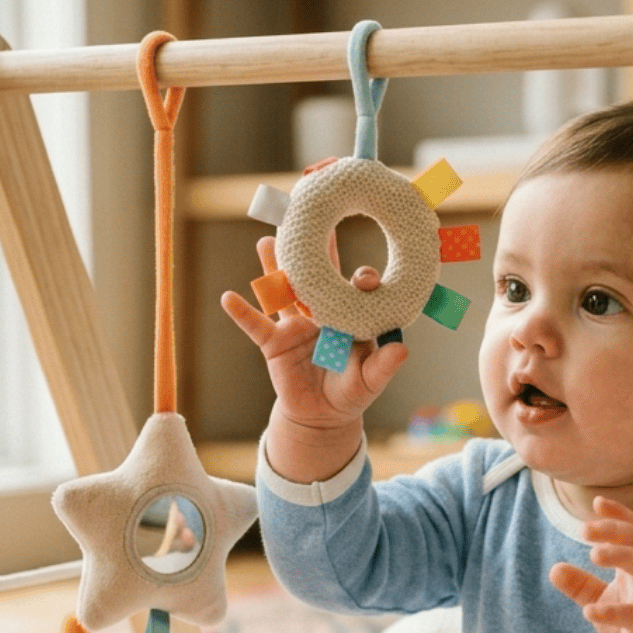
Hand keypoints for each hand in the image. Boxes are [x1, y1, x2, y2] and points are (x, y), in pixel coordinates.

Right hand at [219, 236, 402, 435]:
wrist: (322, 417)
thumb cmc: (351, 392)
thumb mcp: (371, 380)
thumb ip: (385, 365)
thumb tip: (403, 349)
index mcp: (349, 314)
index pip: (356, 287)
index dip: (362, 278)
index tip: (364, 277)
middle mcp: (322, 311)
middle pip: (318, 275)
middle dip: (316, 247)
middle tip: (310, 215)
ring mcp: (295, 324)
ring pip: (285, 290)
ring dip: (275, 266)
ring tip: (268, 240)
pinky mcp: (274, 343)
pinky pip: (256, 326)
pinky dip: (242, 313)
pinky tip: (228, 297)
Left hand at [549, 498, 632, 632]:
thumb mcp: (604, 600)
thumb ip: (581, 585)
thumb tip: (554, 569)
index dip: (619, 515)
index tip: (597, 502)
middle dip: (615, 532)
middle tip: (584, 529)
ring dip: (622, 557)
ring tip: (594, 554)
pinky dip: (612, 612)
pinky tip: (588, 611)